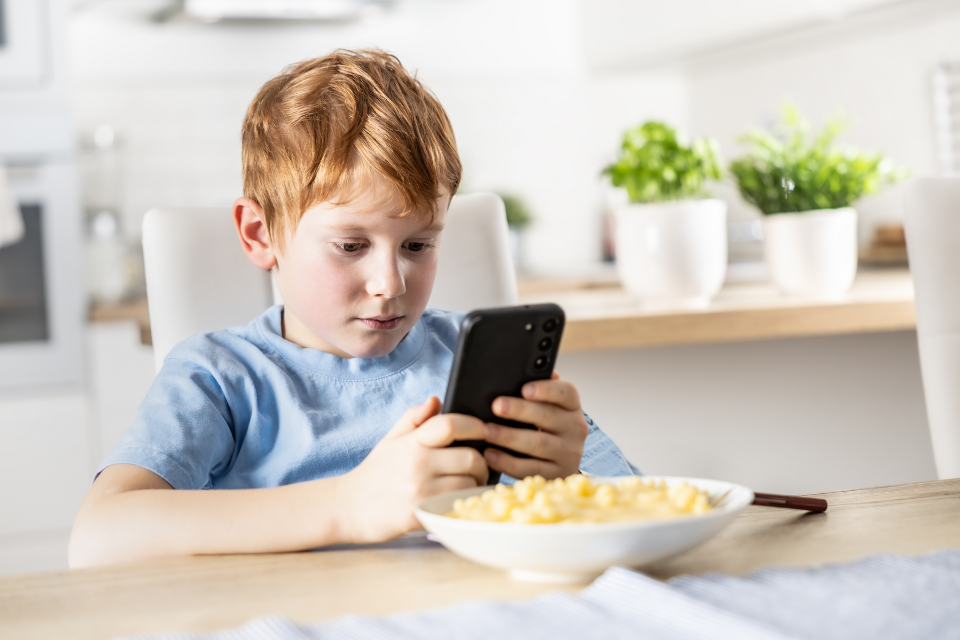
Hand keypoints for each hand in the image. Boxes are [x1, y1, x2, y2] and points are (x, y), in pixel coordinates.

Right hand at [335, 396, 487, 543]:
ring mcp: (420, 491)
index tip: (482, 430)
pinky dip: (464, 502)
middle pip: (470, 457)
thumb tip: (436, 400)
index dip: (474, 425)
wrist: (348, 508)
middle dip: (481, 461)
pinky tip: (459, 500)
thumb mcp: (390, 440)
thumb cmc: (374, 473)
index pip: (451, 424)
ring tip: (469, 484)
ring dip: (475, 484)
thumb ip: (414, 419)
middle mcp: (417, 464)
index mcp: (412, 442)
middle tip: (478, 466)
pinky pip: (458, 505)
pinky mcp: (422, 514)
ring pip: (469, 484)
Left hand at [483, 372, 588, 479]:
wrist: (558, 465)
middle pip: (548, 416)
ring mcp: (568, 454)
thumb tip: (515, 374)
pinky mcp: (555, 475)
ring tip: (487, 431)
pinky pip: (529, 468)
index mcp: (572, 407)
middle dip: (520, 410)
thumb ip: (534, 394)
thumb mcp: (546, 409)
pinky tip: (491, 454)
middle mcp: (575, 428)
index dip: (547, 389)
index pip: (566, 392)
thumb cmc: (545, 429)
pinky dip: (507, 462)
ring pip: (538, 444)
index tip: (525, 389)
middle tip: (497, 406)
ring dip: (509, 437)